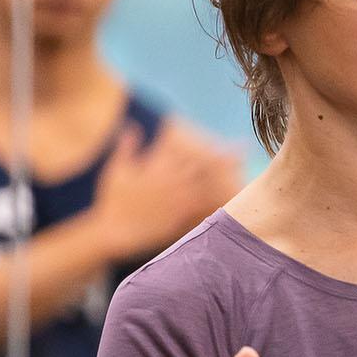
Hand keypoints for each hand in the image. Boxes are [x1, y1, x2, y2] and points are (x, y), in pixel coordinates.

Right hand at [92, 120, 243, 258]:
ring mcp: (176, 201)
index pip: (186, 151)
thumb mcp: (117, 170)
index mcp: (157, 168)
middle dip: (222, 159)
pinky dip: (214, 202)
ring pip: (205, 187)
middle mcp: (171, 183)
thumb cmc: (112, 200)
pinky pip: (199, 209)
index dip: (207, 144)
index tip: (222, 138)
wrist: (113, 231)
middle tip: (245, 151)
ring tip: (242, 175)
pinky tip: (229, 201)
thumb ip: (127, 147)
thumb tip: (130, 125)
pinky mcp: (178, 217)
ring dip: (223, 179)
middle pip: (201, 167)